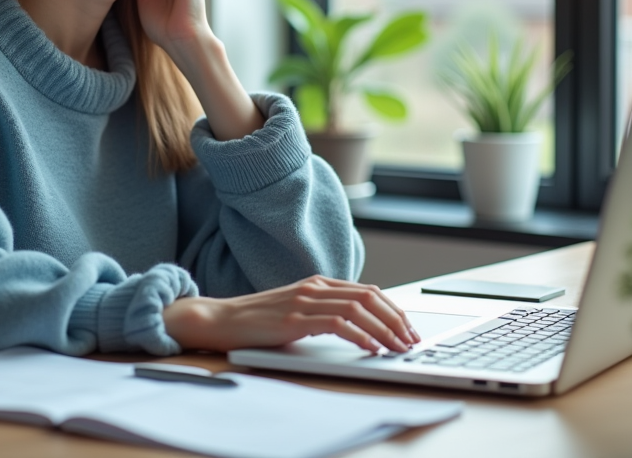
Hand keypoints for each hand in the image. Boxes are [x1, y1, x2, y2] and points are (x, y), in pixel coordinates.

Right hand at [162, 275, 421, 353]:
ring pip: (358, 309)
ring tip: (397, 347)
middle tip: (411, 341)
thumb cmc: (257, 321)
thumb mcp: (298, 313)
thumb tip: (360, 329)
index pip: (368, 291)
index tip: (408, 329)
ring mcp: (304, 301)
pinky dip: (359, 335)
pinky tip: (370, 348)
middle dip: (396, 320)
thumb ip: (324, 314)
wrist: (221, 319)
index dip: (393, 310)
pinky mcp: (294, 319)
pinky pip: (337, 323)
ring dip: (383, 330)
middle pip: (369, 297)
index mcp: (318, 283)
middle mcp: (315, 287)